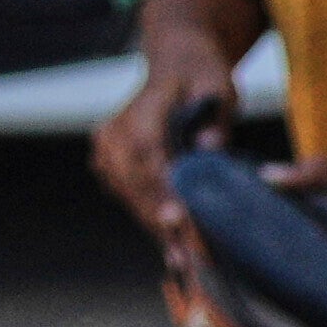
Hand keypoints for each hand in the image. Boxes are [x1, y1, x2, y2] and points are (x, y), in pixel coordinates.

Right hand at [87, 13, 243, 237]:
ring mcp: (107, 151)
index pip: (149, 157)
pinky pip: (131, 197)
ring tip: (185, 261)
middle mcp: (114, 134)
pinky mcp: (111, 165)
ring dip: (158, 228)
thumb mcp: (218, 85)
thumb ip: (215, 116)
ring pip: (132, 198)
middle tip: (190, 256)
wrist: (176, 64)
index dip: (163, 191)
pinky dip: (153, 219)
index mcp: (139, 112)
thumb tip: (210, 147)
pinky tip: (175, 246)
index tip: (181, 219)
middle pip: (137, 185)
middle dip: (164, 221)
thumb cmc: (202, 74)